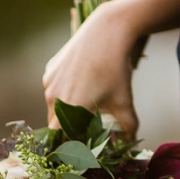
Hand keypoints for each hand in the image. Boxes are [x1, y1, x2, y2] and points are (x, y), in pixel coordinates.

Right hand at [43, 0, 139, 136]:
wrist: (106, 32)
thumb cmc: (115, 69)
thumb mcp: (124, 101)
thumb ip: (128, 127)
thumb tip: (130, 142)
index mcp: (67, 111)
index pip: (60, 141)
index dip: (69, 146)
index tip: (81, 146)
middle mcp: (52, 98)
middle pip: (56, 125)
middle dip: (69, 130)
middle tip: (86, 128)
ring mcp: (49, 82)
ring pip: (54, 105)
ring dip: (66, 110)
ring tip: (86, 103)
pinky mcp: (50, 68)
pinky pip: (54, 87)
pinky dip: (64, 91)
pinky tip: (82, 82)